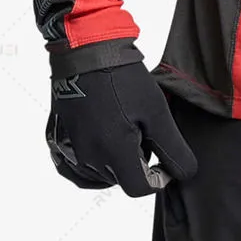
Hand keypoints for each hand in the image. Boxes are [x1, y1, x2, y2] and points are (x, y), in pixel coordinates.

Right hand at [46, 61, 197, 196]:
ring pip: (101, 174)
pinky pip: (76, 170)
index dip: (159, 178)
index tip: (166, 161)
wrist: (88, 52)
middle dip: (139, 163)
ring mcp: (69, 151)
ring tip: (126, 129)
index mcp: (113, 152)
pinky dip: (93, 166)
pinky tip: (104, 148)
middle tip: (146, 131)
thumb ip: (172, 148)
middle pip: (121, 179)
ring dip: (117, 161)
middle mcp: (88, 158)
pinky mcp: (57, 141)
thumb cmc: (124, 79)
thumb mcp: (158, 112)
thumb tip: (183, 173)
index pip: (139, 188)